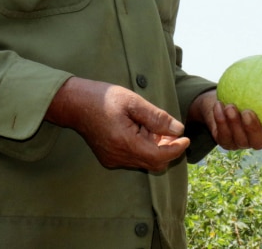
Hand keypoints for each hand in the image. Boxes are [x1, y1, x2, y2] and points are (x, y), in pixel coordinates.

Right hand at [45, 77, 189, 171]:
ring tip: (158, 127)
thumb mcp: (134, 102)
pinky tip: (144, 131)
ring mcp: (112, 159)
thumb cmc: (103, 98)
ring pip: (144, 161)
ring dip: (156, 148)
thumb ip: (157, 117)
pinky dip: (145, 148)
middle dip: (168, 149)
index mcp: (125, 143)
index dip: (176, 149)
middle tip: (175, 132)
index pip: (159, 157)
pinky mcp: (109, 157)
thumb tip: (178, 129)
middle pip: (153, 163)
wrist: (75, 103)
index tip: (187, 138)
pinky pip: (134, 158)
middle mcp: (118, 156)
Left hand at [189, 89, 261, 150]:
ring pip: (238, 139)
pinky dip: (220, 120)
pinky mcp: (226, 142)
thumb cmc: (257, 93)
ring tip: (229, 106)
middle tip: (247, 111)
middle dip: (253, 128)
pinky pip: (222, 134)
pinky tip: (219, 105)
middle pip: (258, 142)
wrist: (229, 95)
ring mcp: (241, 143)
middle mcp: (258, 140)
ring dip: (233, 123)